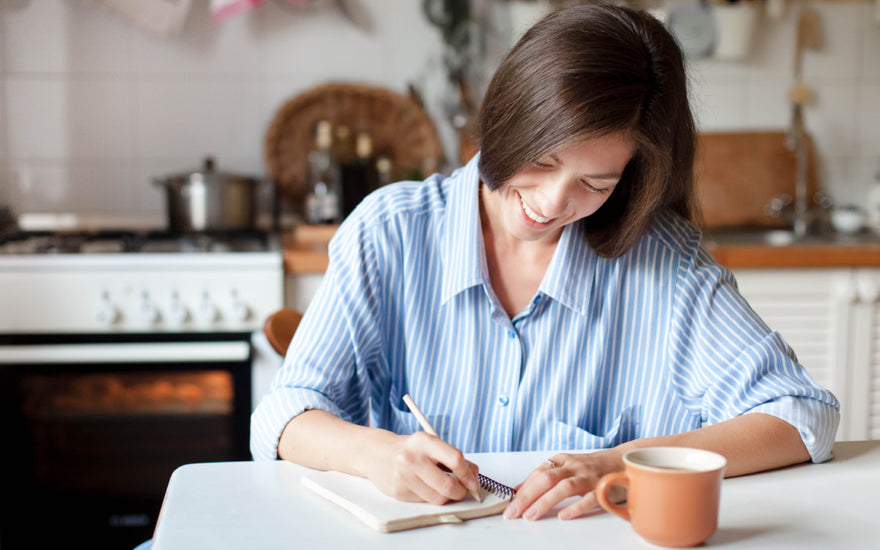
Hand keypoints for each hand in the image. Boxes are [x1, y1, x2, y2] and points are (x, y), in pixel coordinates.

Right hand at [364, 431, 480, 504]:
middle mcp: (412, 458)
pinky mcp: (398, 492)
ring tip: (444, 488)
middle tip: (463, 491)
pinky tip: (425, 487)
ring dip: (447, 497)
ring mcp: (404, 476)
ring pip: (438, 497)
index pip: (455, 459)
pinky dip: (431, 497)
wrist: (377, 454)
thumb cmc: (410, 450)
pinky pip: (425, 501)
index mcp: (424, 441)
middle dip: (460, 492)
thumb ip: (453, 458)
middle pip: (448, 485)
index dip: (468, 474)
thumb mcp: (431, 445)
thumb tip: (474, 475)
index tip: (473, 482)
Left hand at [504, 449, 624, 520]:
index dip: (522, 489)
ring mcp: (589, 477)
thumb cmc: (592, 467)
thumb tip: (519, 490)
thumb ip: (544, 477)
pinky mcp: (604, 488)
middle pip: (546, 478)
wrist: (625, 461)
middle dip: (527, 496)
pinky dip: (576, 507)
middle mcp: (574, 466)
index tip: (509, 505)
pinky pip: (589, 498)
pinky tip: (563, 516)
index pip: (537, 473)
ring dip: (545, 501)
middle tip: (513, 513)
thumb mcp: (566, 467)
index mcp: (562, 460)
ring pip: (564, 487)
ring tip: (531, 516)